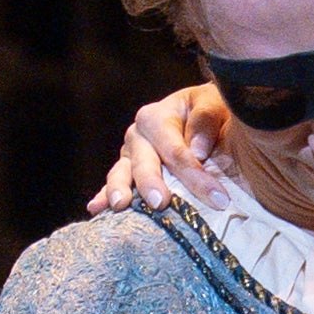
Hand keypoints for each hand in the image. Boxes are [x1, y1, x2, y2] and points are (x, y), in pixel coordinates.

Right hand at [88, 82, 229, 215]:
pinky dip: (103, 198)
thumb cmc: (214, 116)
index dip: (194, 174)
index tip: (217, 198)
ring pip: (121, 173)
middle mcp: (138, 136)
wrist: (210, 127)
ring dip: (120, 188)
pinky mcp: (126, 176)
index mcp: (158, 116)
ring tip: (121, 204)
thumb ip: (206, 119)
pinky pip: (112, 188)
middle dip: (151, 182)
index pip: (174, 148)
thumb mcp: (217, 105)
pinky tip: (96, 208)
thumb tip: (197, 149)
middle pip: (143, 162)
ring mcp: (129, 157)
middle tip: (159, 202)